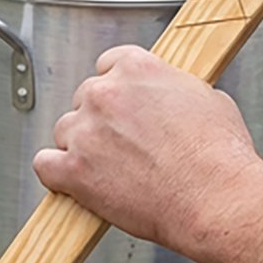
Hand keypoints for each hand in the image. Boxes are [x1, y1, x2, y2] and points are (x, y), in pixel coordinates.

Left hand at [32, 45, 262, 253]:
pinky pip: (45, 164)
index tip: (122, 105)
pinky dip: (56, 173)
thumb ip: (173, 91)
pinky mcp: (73, 169)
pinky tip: (73, 180)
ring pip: (64, 131)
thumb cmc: (218, 157)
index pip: (108, 65)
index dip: (116, 90)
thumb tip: (170, 100)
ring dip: (81, 148)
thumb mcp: (207, 99)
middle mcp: (105, 93)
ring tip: (110, 169)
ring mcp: (85, 131)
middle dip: (101, 121)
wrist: (215, 197)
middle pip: (85, 99)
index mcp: (137, 68)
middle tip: (123, 146)